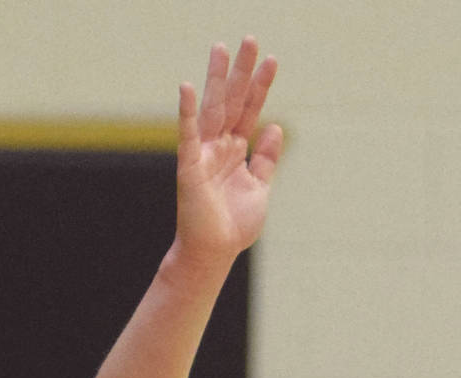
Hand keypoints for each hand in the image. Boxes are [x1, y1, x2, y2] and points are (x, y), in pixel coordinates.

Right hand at [172, 40, 284, 271]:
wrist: (213, 255)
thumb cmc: (233, 227)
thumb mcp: (260, 188)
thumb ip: (267, 159)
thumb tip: (274, 126)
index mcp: (236, 150)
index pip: (251, 110)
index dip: (261, 86)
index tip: (272, 59)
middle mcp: (219, 146)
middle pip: (233, 100)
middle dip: (241, 71)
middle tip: (250, 39)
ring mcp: (204, 154)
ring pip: (212, 109)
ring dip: (217, 78)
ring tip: (222, 48)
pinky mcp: (190, 167)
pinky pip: (187, 135)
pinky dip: (186, 112)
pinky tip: (185, 88)